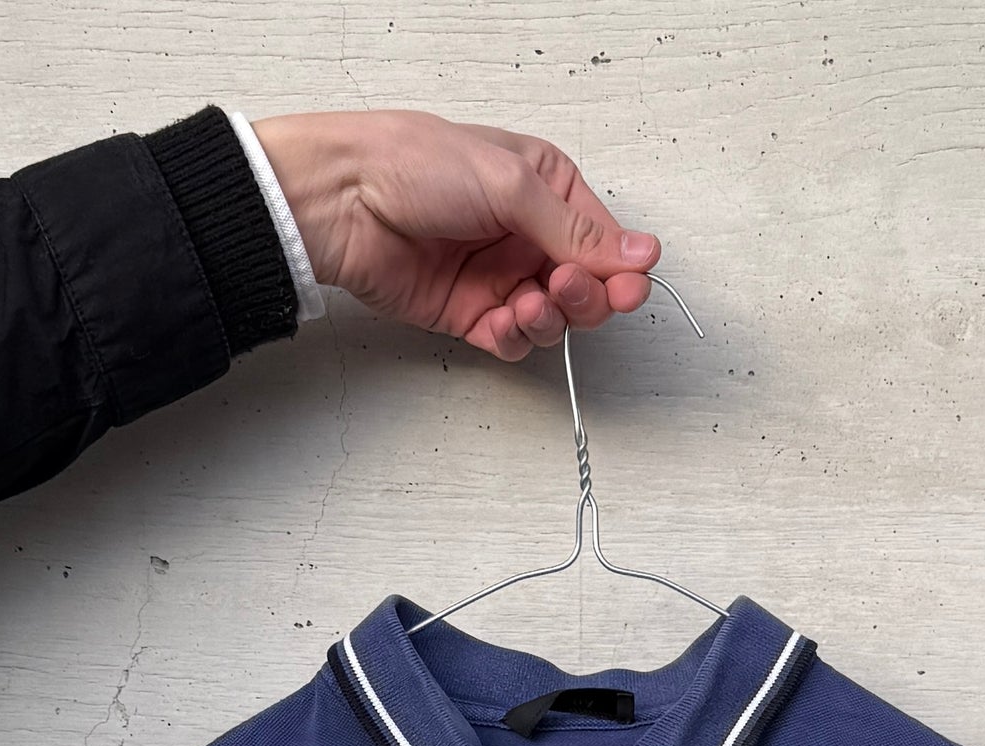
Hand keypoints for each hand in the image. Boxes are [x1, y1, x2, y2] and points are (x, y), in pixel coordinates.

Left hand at [251, 110, 658, 359]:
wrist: (343, 201)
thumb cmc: (414, 166)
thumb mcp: (510, 184)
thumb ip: (576, 230)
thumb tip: (641, 254)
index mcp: (546, 189)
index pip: (604, 242)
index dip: (620, 270)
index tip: (627, 287)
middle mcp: (527, 235)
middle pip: (587, 288)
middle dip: (586, 297)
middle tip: (565, 289)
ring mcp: (499, 277)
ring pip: (553, 320)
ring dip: (548, 319)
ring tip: (525, 304)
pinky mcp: (471, 315)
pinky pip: (513, 341)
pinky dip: (514, 339)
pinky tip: (501, 321)